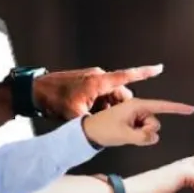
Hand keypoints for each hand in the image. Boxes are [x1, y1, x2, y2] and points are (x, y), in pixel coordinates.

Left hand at [32, 64, 163, 119]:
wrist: (33, 91)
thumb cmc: (54, 100)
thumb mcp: (77, 115)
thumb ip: (97, 118)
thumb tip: (110, 124)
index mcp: (99, 82)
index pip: (127, 75)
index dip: (145, 72)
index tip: (159, 68)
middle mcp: (98, 77)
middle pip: (120, 93)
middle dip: (118, 107)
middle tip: (105, 118)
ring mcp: (91, 78)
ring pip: (110, 96)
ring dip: (106, 107)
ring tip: (90, 115)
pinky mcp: (85, 81)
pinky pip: (100, 94)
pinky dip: (99, 104)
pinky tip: (86, 111)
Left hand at [81, 98, 193, 147]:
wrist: (86, 132)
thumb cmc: (102, 130)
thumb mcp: (123, 135)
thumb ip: (143, 137)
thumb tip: (155, 137)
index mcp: (136, 104)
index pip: (162, 106)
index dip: (177, 108)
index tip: (192, 109)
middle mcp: (137, 107)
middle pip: (155, 122)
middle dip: (147, 131)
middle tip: (129, 133)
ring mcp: (135, 114)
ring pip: (149, 128)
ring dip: (140, 134)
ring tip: (123, 133)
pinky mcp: (132, 121)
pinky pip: (143, 131)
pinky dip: (137, 135)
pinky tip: (124, 134)